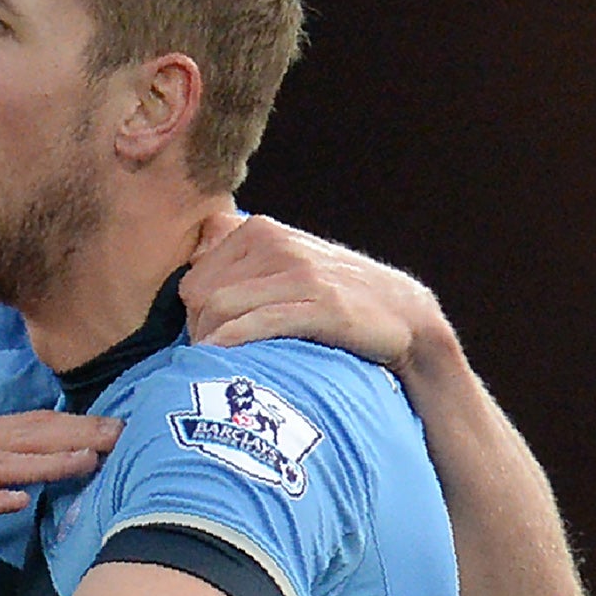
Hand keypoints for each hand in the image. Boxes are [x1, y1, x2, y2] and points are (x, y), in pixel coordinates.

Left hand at [181, 213, 446, 382]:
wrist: (403, 314)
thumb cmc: (330, 295)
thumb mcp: (284, 261)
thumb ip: (238, 253)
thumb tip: (194, 253)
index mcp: (259, 230)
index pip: (193, 279)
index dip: (193, 316)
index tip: (208, 340)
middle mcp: (276, 243)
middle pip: (200, 295)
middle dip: (198, 332)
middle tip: (213, 359)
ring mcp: (300, 272)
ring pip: (221, 307)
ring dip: (210, 343)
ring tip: (219, 365)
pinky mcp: (321, 304)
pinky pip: (257, 322)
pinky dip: (232, 342)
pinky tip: (226, 359)